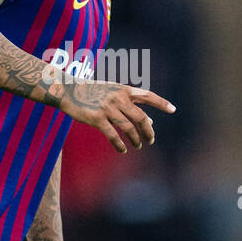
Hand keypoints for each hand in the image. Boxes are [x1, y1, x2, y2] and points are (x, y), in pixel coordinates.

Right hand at [59, 80, 175, 152]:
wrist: (68, 90)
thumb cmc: (92, 93)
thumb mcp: (113, 95)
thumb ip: (131, 106)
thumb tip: (151, 122)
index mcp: (124, 90)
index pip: (147, 96)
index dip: (161, 102)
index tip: (173, 109)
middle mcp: (118, 98)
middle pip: (141, 117)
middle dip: (148, 131)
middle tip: (151, 140)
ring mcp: (108, 108)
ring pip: (129, 127)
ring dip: (136, 139)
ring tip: (138, 146)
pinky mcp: (97, 118)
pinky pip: (113, 135)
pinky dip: (120, 145)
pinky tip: (123, 150)